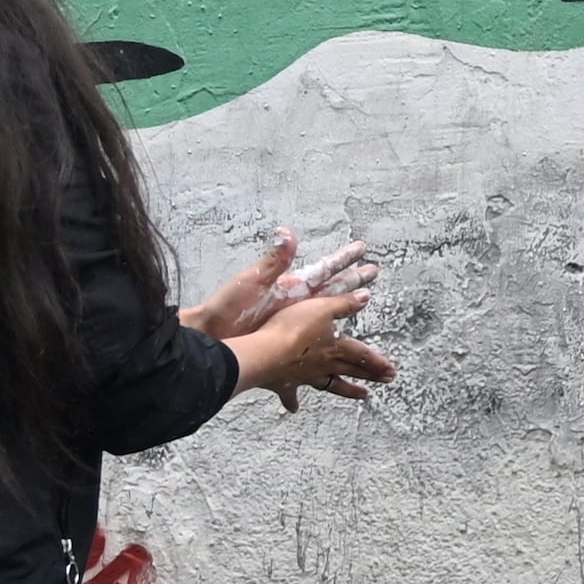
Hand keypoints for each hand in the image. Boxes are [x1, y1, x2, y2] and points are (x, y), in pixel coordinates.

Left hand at [187, 234, 372, 340]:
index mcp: (291, 287)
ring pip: (326, 315)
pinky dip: (323, 342)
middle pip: (332, 288)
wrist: (209, 335)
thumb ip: (273, 260)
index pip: (324, 269)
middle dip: (353, 280)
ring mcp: (290, 321)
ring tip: (364, 304)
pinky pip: (311, 341)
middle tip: (374, 271)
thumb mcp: (252, 281)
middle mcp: (295, 303)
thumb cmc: (225, 308)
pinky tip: (330, 350)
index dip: (344, 260)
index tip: (362, 248)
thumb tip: (288, 233)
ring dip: (345, 312)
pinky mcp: (284, 339)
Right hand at [231, 292, 394, 416]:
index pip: (362, 354)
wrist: (265, 353)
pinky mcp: (285, 384)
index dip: (378, 361)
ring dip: (347, 390)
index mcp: (335, 347)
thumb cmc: (293, 328)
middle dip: (371, 375)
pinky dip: (292, 402)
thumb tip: (366, 296)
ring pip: (331, 385)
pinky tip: (294, 408)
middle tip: (388, 381)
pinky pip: (291, 395)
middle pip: (352, 370)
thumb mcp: (322, 307)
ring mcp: (305, 376)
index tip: (392, 371)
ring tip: (363, 396)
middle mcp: (324, 365)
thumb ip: (344, 303)